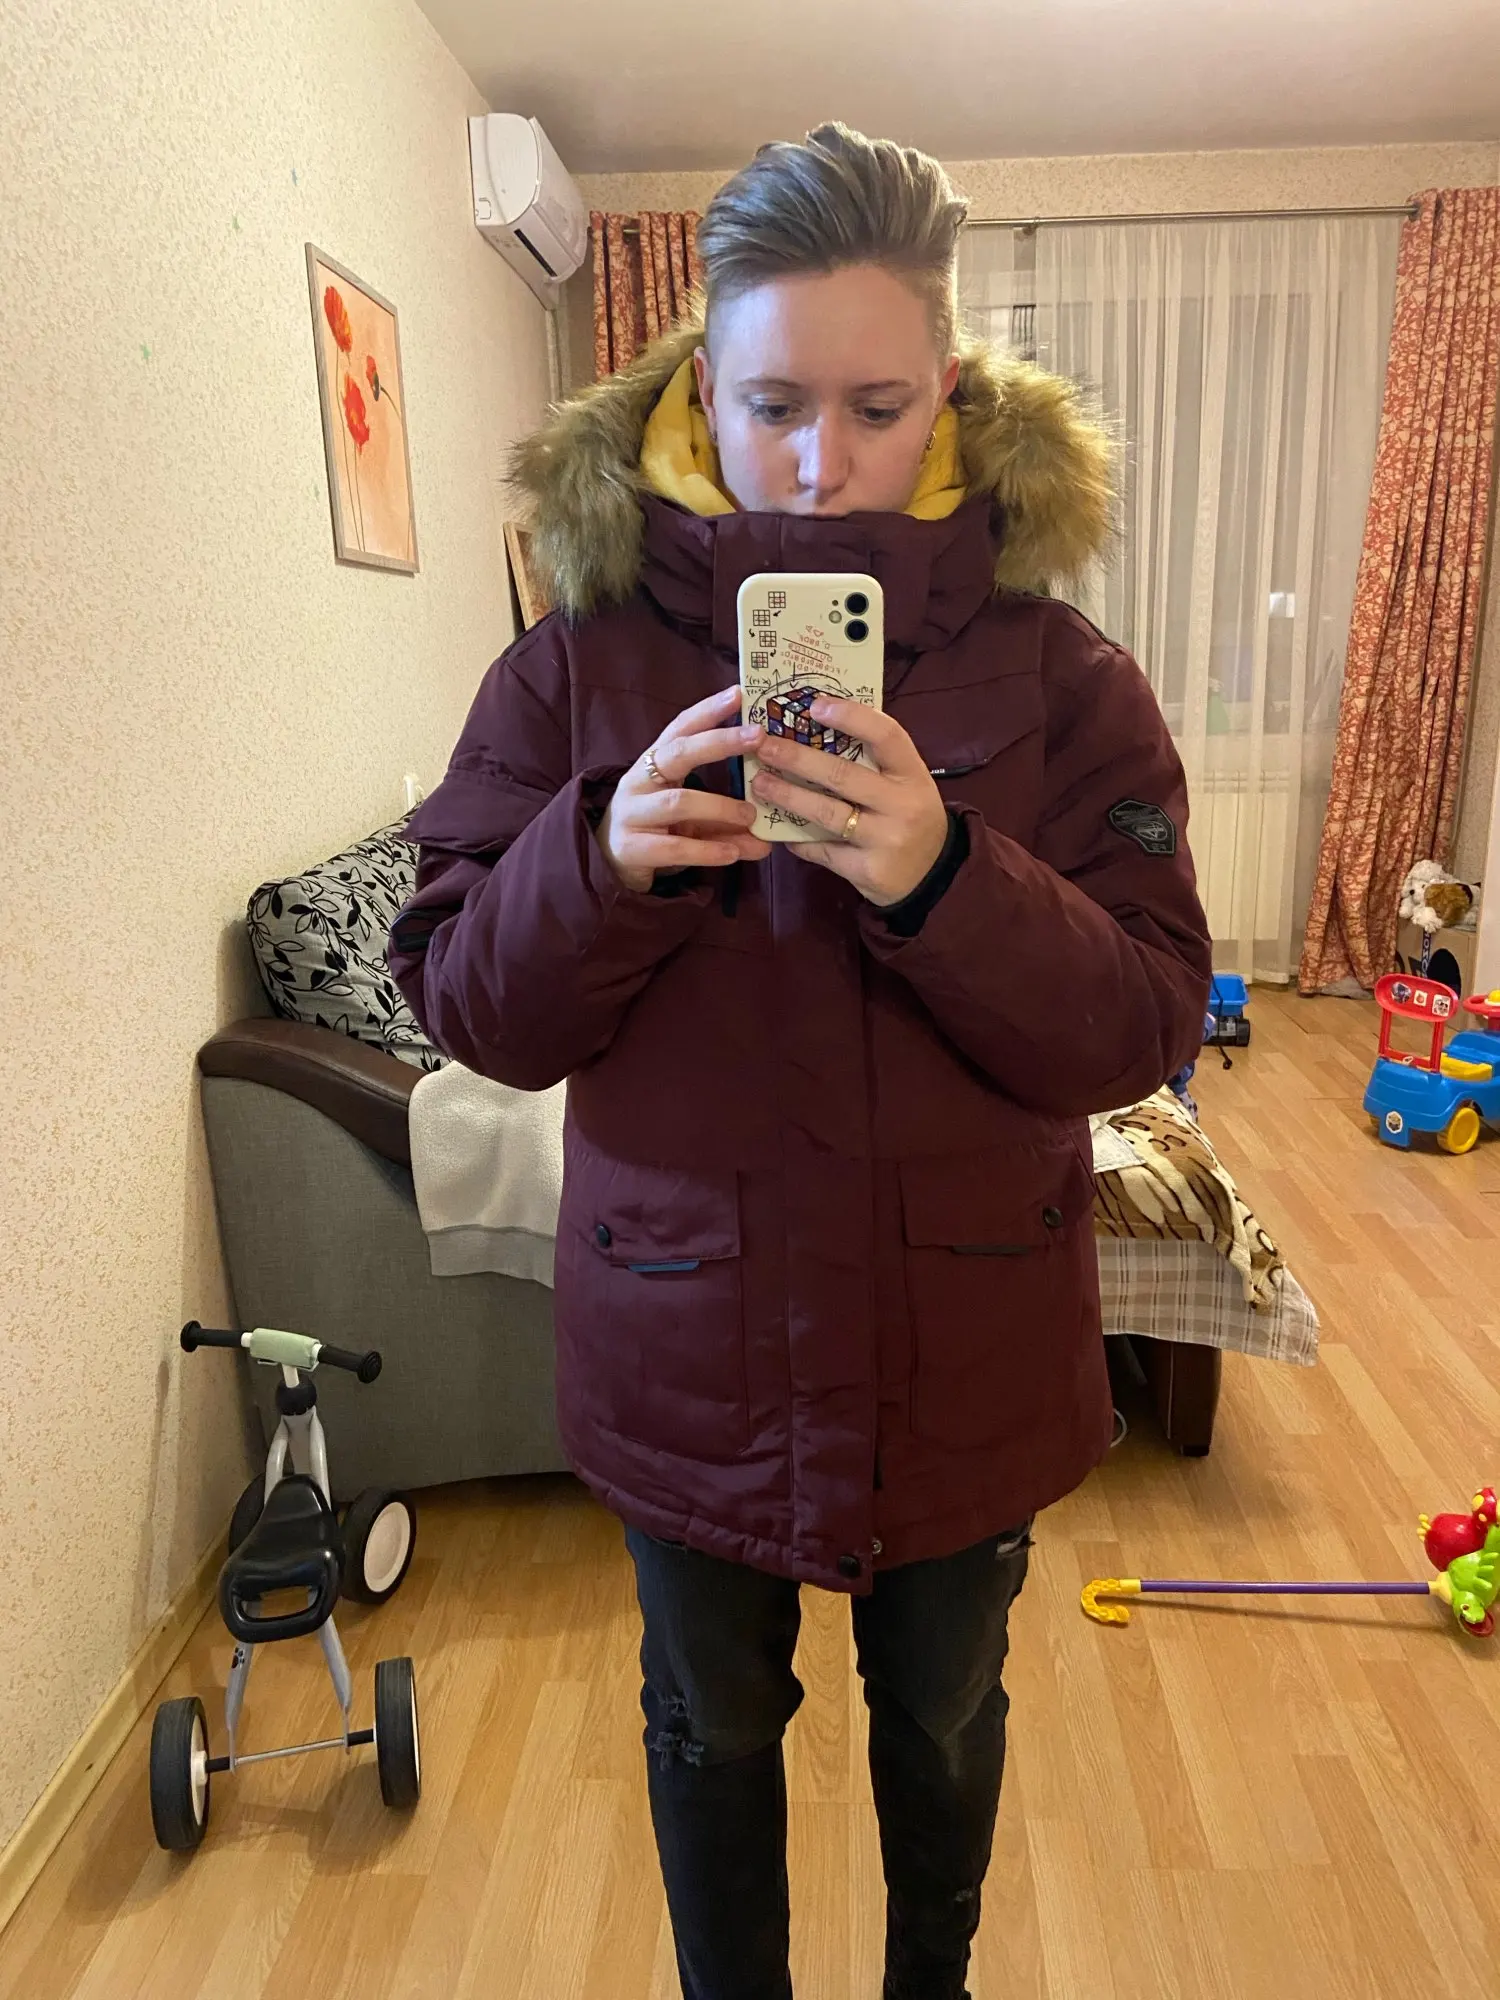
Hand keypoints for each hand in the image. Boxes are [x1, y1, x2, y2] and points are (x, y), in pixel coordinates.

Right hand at [598, 686, 770, 893]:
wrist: (609, 863)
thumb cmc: (656, 829)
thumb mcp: (692, 818)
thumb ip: (727, 822)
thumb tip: (768, 836)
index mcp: (654, 764)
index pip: (680, 728)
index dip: (708, 710)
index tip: (738, 694)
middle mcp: (639, 781)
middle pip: (679, 753)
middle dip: (720, 742)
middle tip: (758, 736)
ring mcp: (632, 814)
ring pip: (679, 802)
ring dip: (721, 807)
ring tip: (751, 816)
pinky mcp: (632, 848)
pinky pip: (674, 847)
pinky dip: (707, 850)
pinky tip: (732, 854)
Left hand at [751, 697, 949, 906]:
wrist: (932, 874)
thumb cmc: (907, 815)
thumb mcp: (904, 783)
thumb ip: (872, 760)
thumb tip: (816, 726)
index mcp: (912, 774)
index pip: (886, 735)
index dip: (851, 717)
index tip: (815, 706)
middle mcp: (903, 805)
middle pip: (842, 775)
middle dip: (797, 759)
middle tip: (764, 746)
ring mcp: (886, 839)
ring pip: (827, 813)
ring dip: (787, 796)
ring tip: (760, 784)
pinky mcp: (868, 870)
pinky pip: (823, 850)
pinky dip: (799, 840)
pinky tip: (781, 831)